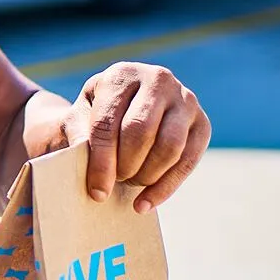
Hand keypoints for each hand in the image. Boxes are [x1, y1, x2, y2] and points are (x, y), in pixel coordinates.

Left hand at [53, 62, 210, 212]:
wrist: (119, 111)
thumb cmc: (92, 118)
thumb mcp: (77, 121)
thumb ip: (80, 139)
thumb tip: (97, 174)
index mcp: (121, 75)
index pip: (108, 122)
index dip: (101, 161)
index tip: (96, 190)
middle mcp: (157, 79)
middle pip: (141, 132)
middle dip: (125, 166)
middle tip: (113, 182)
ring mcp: (185, 99)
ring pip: (169, 147)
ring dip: (146, 175)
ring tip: (128, 184)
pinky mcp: (202, 123)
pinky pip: (189, 161)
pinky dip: (166, 187)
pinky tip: (144, 204)